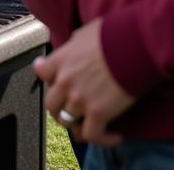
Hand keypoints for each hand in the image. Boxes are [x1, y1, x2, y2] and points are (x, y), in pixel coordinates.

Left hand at [35, 19, 135, 146]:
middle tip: (72, 110)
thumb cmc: (111, 35)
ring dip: (79, 124)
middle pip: (50, 104)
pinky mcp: (98, 113)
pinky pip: (91, 135)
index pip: (40, 73)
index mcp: (60, 59)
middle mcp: (65, 80)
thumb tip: (74, 48)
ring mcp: (79, 98)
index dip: (48, 79)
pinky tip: (115, 134)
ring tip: (92, 123)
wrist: (133, 45)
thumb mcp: (83, 34)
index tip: (55, 81)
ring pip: (67, 121)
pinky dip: (102, 139)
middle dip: (59, 109)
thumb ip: (73, 46)